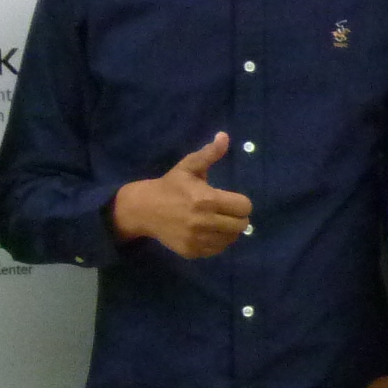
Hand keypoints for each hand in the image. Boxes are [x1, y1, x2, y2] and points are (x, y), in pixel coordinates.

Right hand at [113, 133, 254, 259]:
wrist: (143, 209)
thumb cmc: (170, 186)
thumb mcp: (189, 167)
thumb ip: (209, 154)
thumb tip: (224, 136)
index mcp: (206, 199)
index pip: (244, 207)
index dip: (241, 203)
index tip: (231, 200)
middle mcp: (204, 221)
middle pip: (241, 225)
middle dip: (237, 217)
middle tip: (226, 212)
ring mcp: (197, 239)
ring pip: (231, 239)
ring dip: (228, 230)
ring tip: (217, 221)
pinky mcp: (192, 251)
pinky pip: (217, 250)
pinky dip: (217, 241)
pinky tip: (208, 231)